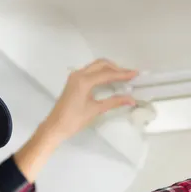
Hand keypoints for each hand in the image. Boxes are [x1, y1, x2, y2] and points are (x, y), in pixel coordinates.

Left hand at [14, 59, 137, 182]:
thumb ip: (114, 101)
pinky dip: (101, 72)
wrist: (55, 126)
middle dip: (116, 68)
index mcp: (84, 81)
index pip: (107, 74)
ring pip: (95, 66)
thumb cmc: (74, 120)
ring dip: (108, 69)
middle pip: (101, 64)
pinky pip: (90, 71)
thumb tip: (132, 99)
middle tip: (129, 75)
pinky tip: (109, 79)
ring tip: (122, 76)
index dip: (122, 74)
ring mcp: (75, 77)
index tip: (135, 74)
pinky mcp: (74, 81)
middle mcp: (79, 74)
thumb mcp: (95, 110)